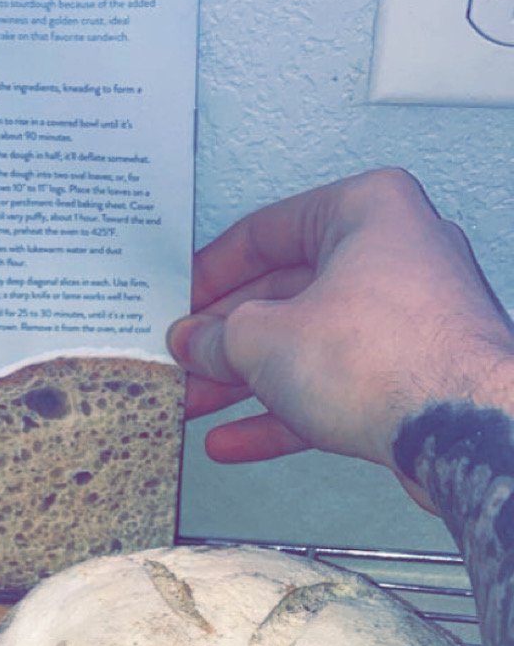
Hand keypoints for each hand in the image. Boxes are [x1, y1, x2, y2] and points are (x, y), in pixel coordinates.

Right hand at [166, 168, 513, 510]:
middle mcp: (397, 252)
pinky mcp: (414, 373)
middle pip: (287, 292)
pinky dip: (285, 409)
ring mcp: (410, 317)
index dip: (211, 272)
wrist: (462, 429)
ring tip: (200, 401)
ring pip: (308, 344)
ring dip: (247, 380)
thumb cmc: (394, 359)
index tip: (184, 300)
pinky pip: (335, 385)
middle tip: (188, 356)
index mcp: (368, 209)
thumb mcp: (264, 338)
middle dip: (227, 335)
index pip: (266, 231)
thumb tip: (196, 340)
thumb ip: (217, 336)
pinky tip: (240, 436)